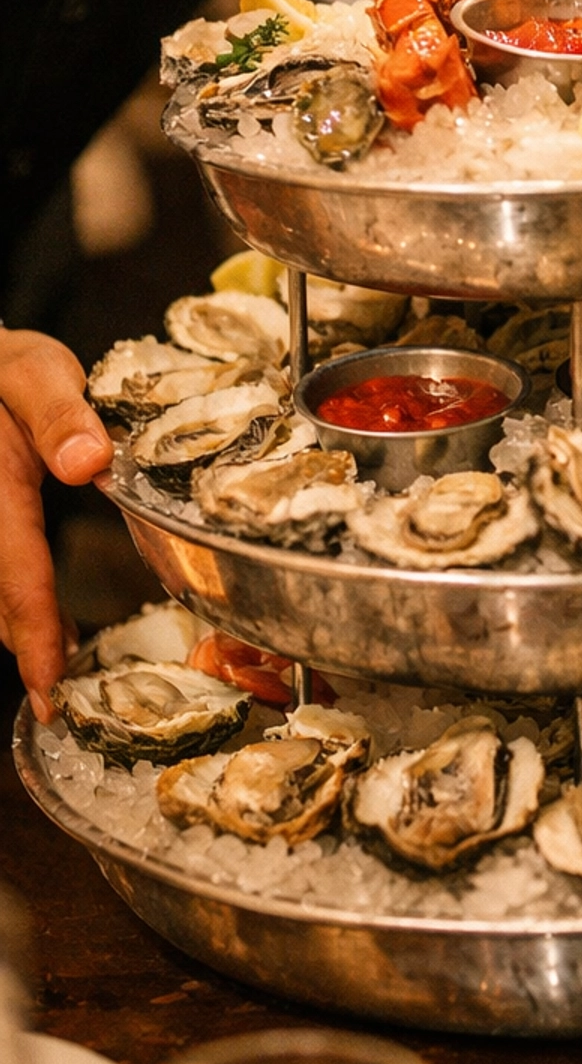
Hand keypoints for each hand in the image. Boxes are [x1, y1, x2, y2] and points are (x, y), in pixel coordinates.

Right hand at [0, 329, 112, 714]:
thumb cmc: (4, 370)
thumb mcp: (36, 372)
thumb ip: (61, 413)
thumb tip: (91, 462)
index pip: (13, 569)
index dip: (32, 631)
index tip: (47, 685)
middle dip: (25, 644)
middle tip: (56, 693)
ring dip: (19, 626)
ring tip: (54, 663)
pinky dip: (11, 601)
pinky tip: (41, 623)